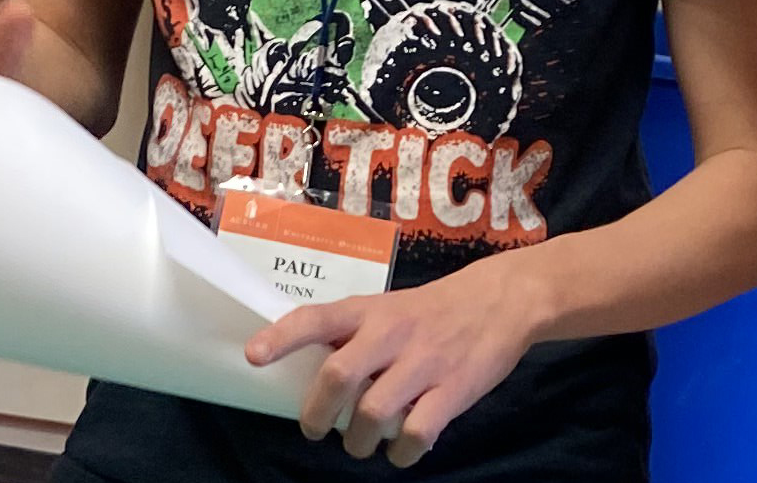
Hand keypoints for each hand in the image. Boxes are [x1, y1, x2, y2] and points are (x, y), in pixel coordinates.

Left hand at [244, 255, 552, 467]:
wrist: (502, 302)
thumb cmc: (434, 311)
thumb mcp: (390, 308)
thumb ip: (355, 336)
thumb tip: (311, 375)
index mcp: (370, 311)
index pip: (317, 318)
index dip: (282, 337)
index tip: (253, 356)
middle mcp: (392, 334)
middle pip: (339, 375)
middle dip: (318, 413)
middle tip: (315, 430)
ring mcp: (424, 363)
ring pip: (373, 413)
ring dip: (358, 441)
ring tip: (360, 446)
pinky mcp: (454, 390)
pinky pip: (417, 434)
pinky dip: (401, 454)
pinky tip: (400, 453)